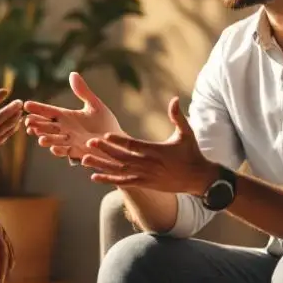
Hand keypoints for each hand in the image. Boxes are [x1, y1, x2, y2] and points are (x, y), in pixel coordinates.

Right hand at [23, 72, 122, 162]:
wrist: (116, 141)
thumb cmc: (105, 123)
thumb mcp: (94, 105)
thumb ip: (83, 91)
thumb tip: (72, 73)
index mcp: (66, 117)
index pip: (49, 111)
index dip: (38, 109)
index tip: (26, 104)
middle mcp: (65, 130)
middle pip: (48, 127)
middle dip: (37, 126)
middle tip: (27, 123)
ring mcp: (71, 142)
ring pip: (55, 141)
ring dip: (47, 140)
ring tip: (40, 139)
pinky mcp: (79, 153)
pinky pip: (68, 153)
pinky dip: (61, 151)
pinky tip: (54, 149)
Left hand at [82, 97, 213, 191]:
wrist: (198, 179)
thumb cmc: (192, 154)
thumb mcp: (187, 133)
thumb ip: (178, 116)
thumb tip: (175, 98)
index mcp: (156, 150)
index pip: (133, 145)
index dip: (118, 141)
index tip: (104, 135)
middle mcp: (148, 164)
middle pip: (122, 157)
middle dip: (104, 150)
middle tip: (88, 143)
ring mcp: (146, 176)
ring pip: (119, 171)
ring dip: (101, 166)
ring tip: (84, 160)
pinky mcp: (145, 184)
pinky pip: (124, 182)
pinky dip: (109, 179)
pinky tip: (94, 176)